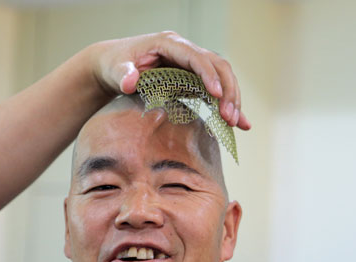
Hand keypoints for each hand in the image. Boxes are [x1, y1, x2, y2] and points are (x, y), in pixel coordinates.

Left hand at [88, 31, 249, 129]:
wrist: (115, 67)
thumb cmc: (115, 64)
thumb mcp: (115, 68)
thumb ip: (122, 73)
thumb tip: (129, 82)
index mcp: (169, 44)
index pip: (196, 57)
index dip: (208, 75)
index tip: (217, 95)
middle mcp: (185, 52)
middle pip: (218, 66)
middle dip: (228, 91)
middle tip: (228, 117)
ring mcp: (192, 65)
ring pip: (223, 78)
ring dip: (232, 100)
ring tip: (235, 124)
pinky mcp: (194, 80)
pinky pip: (217, 91)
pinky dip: (228, 106)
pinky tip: (240, 124)